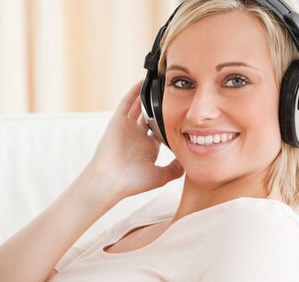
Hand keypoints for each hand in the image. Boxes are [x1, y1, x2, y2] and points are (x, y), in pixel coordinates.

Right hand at [84, 80, 183, 198]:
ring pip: (139, 107)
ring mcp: (127, 128)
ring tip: (160, 82)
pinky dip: (134, 92)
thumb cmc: (133, 182)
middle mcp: (138, 136)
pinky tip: (144, 82)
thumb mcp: (160, 176)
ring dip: (148, 95)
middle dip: (161, 106)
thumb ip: (175, 168)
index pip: (163, 130)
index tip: (186, 111)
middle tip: (174, 92)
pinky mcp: (118, 121)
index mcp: (148, 148)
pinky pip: (127, 103)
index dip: (173, 122)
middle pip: (151, 116)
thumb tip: (188, 159)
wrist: (110, 180)